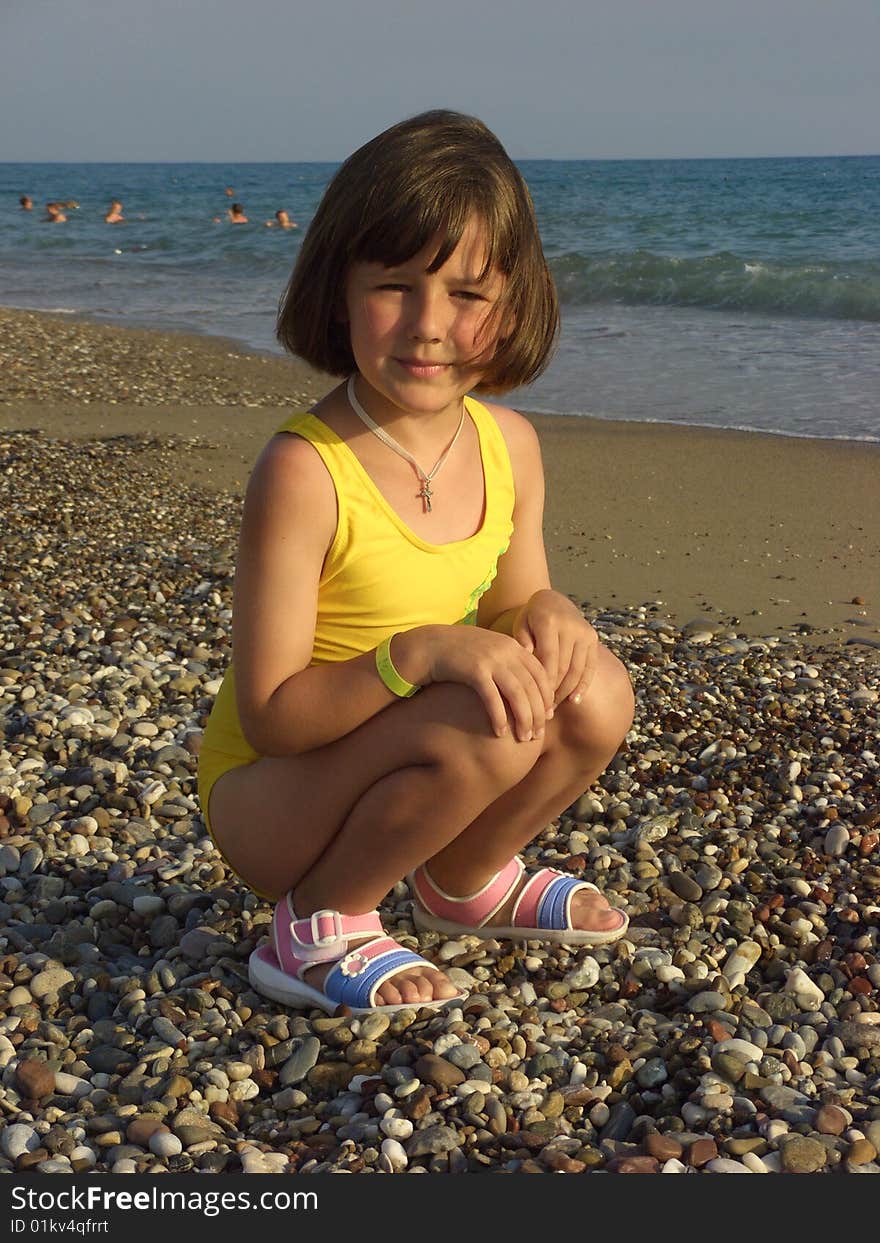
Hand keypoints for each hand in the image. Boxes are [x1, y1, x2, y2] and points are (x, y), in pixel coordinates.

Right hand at [394, 625, 553, 741]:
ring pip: (517, 693)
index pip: (540, 673)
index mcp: (512, 645)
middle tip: (537, 734)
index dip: (547, 696)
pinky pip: (492, 697)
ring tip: (523, 737)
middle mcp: (505, 650)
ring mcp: (490, 659)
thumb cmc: (459, 653)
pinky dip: (499, 716)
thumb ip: (508, 663)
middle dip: (538, 713)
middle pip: (532, 686)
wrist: (429, 645)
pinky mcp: (474, 670)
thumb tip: (526, 689)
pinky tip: (500, 732)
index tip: (547, 717)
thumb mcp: (488, 651)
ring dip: (523, 718)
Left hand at [511, 589, 599, 707]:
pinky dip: (583, 685)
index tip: (534, 701)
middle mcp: (570, 626)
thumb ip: (522, 645)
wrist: (553, 600)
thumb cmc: (531, 618)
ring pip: (577, 669)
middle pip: (563, 667)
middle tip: (542, 710)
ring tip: (554, 707)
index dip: (543, 682)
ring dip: (566, 691)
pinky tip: (574, 700)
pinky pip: (590, 666)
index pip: (548, 659)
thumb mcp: (521, 626)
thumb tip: (529, 670)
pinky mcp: (593, 638)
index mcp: (549, 622)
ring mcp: (584, 632)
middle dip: (553, 691)